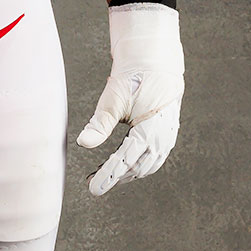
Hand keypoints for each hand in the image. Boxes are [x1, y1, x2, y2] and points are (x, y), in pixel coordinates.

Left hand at [78, 3, 183, 197]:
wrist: (155, 61)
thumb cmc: (133, 78)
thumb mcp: (113, 100)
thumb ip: (100, 124)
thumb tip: (83, 143)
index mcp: (149, 131)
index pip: (125, 162)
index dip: (108, 176)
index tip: (92, 188)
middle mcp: (161, 138)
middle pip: (136, 168)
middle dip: (115, 178)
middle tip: (93, 184)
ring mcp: (166, 137)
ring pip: (146, 166)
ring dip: (126, 174)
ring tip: (105, 176)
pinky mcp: (166, 134)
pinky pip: (153, 158)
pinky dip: (137, 165)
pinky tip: (123, 167)